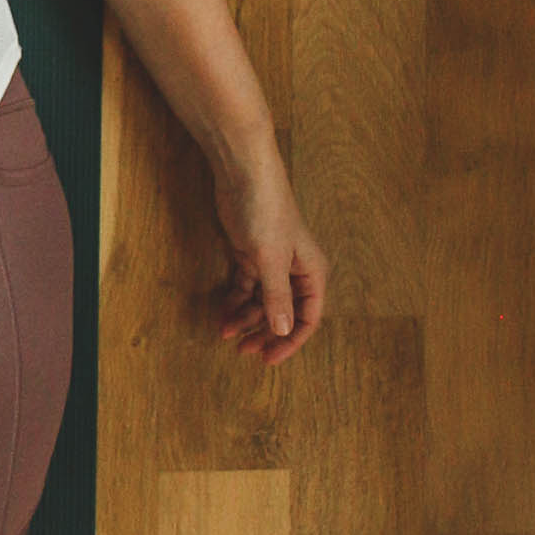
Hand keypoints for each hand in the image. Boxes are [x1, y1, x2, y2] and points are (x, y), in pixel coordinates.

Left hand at [209, 138, 325, 364]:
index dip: (289, 341)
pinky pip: (245, 287)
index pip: (307, 318)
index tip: (268, 359)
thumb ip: (277, 297)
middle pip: (283, 313)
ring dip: (246, 318)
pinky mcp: (250, 255)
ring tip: (225, 332)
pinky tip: (222, 314)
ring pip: (262, 302)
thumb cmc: (266, 212)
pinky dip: (235, 301)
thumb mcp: (271, 260)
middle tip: (244, 351)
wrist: (243, 175)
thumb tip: (282, 331)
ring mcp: (272, 263)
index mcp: (311, 272)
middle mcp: (295, 271)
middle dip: (265, 333)